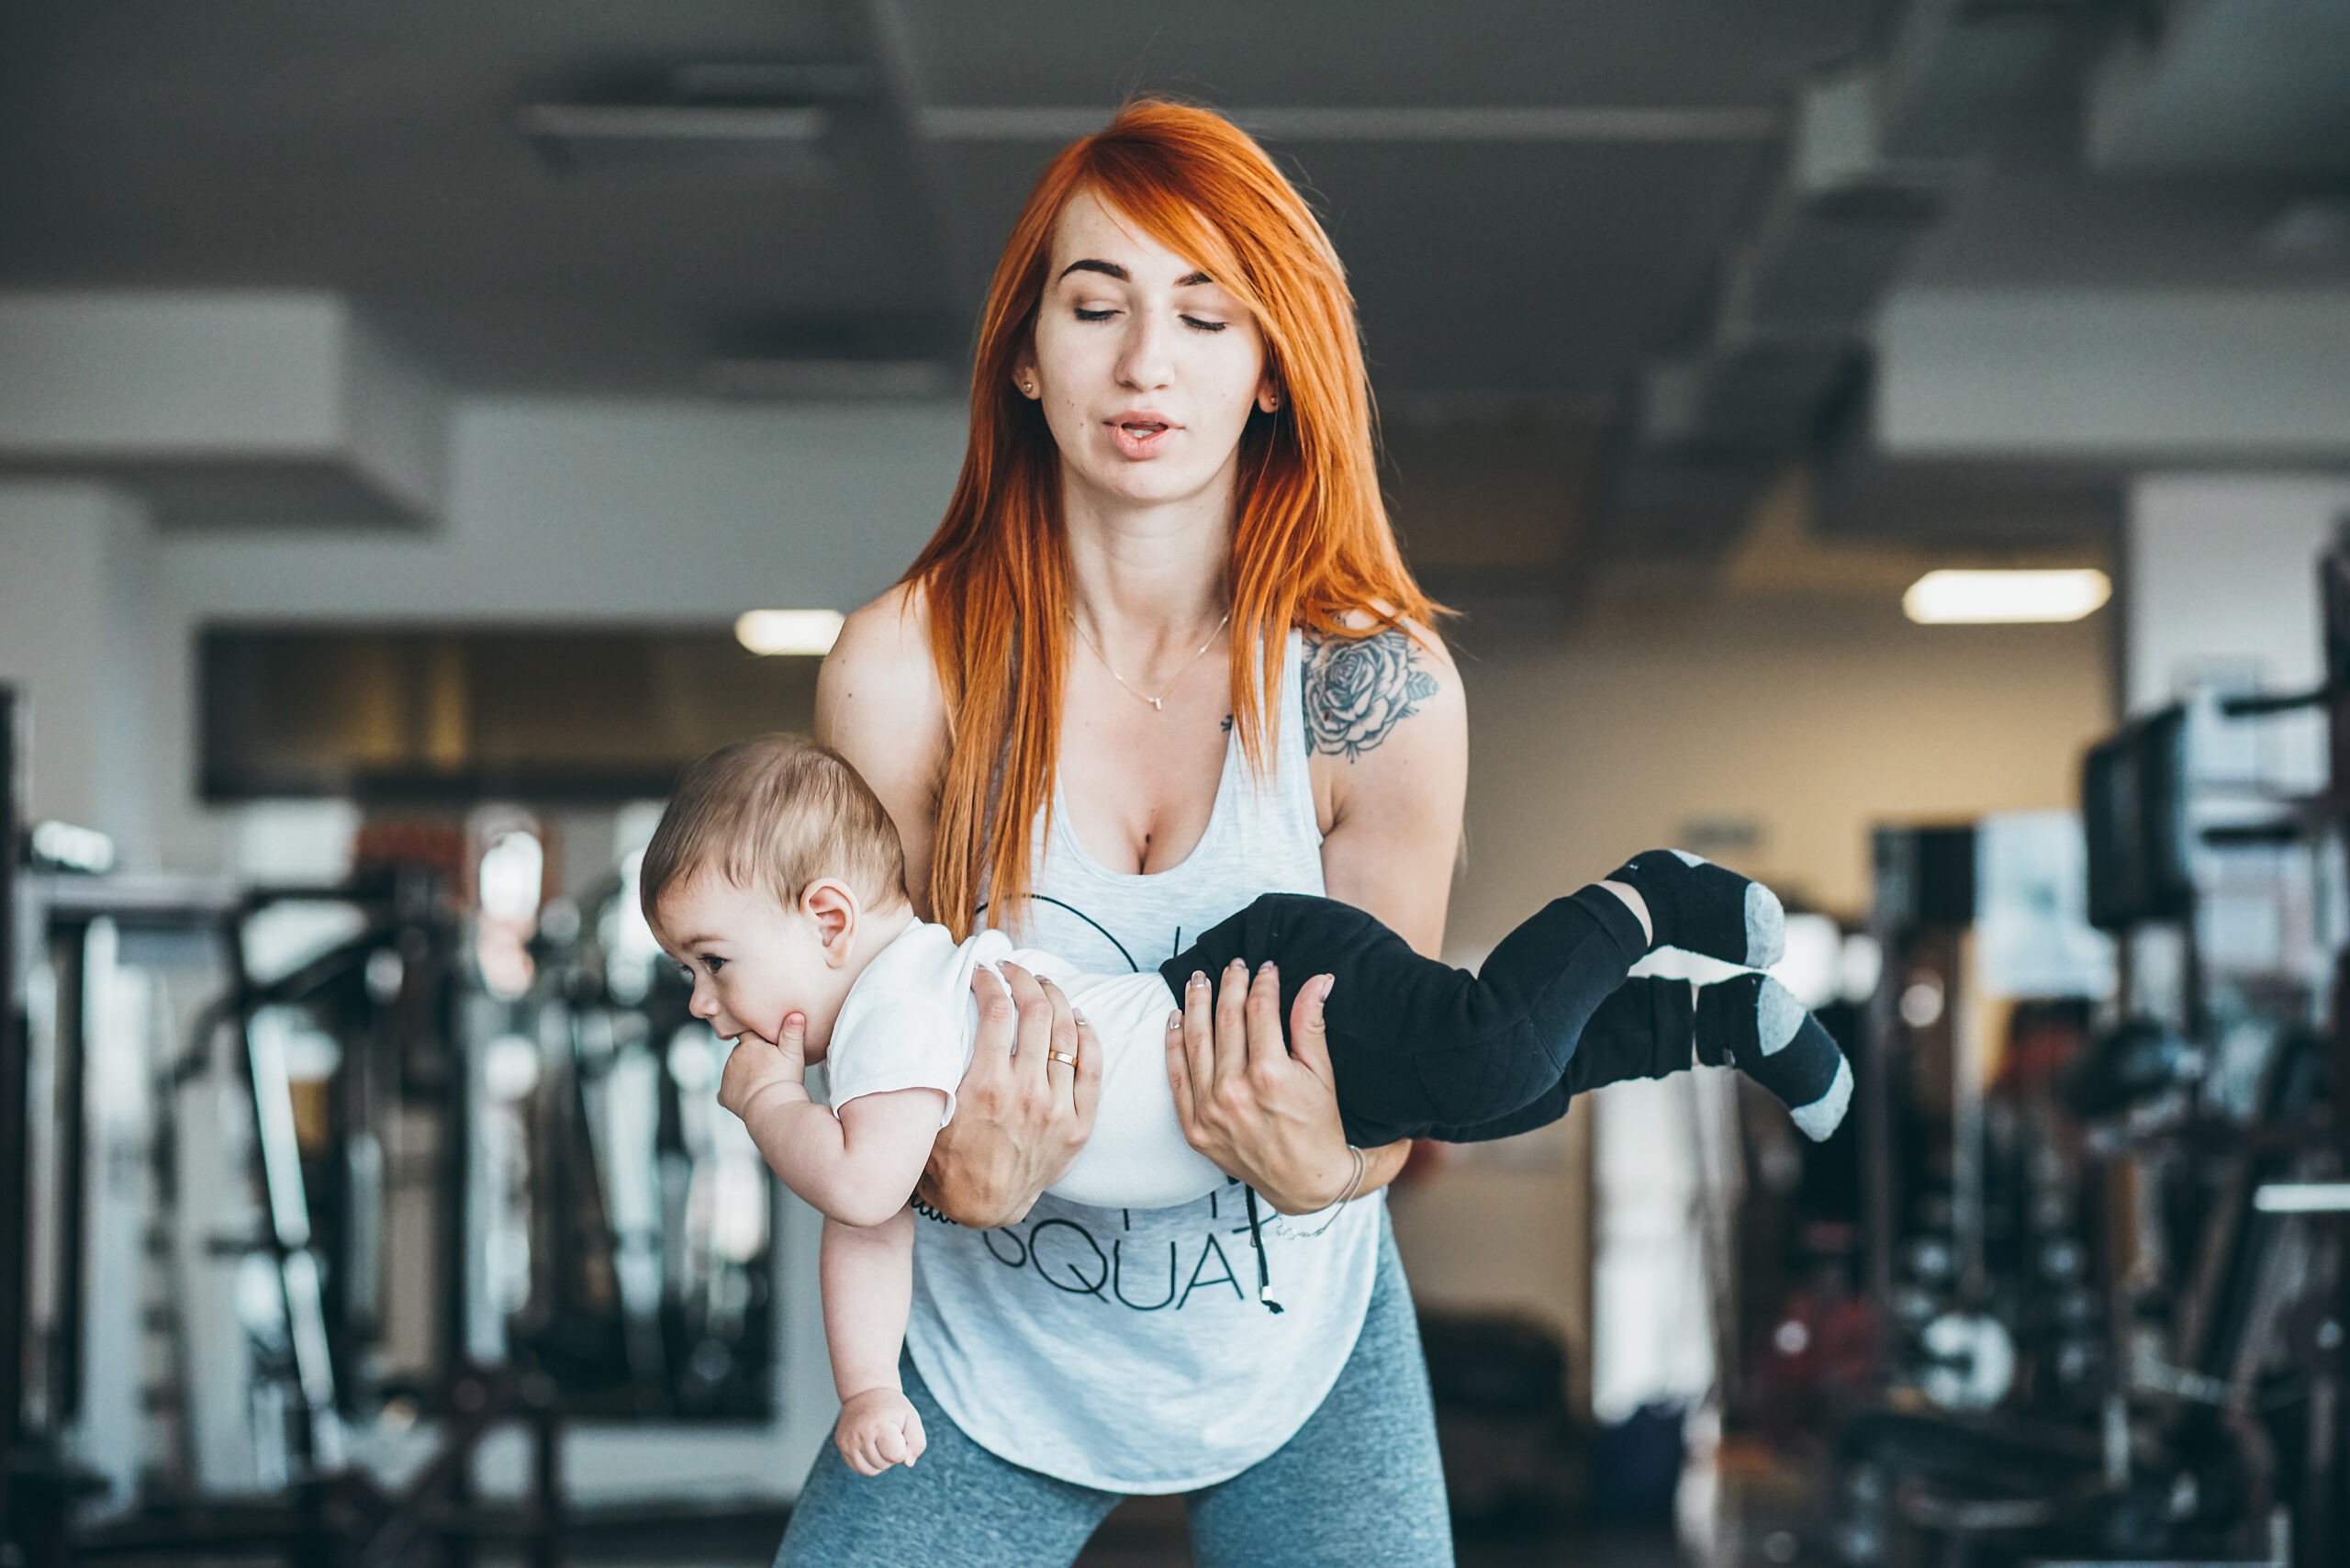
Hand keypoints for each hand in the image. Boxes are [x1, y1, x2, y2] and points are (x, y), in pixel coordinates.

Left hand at [716, 1010, 808, 1127]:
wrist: (772, 1106)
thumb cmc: (785, 1079)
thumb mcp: (794, 1053)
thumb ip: (793, 1032)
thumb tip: (796, 1014)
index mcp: (749, 1044)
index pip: (749, 1034)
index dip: (758, 1039)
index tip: (767, 1045)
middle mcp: (734, 1057)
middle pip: (741, 1052)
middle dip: (751, 1056)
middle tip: (768, 1066)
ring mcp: (727, 1076)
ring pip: (734, 1069)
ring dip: (743, 1073)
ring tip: (761, 1081)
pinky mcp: (725, 1094)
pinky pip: (726, 1091)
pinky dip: (733, 1092)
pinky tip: (746, 1095)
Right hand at [835, 1386, 926, 1475]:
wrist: (866, 1392)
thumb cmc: (892, 1408)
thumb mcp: (911, 1417)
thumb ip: (917, 1442)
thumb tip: (908, 1463)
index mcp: (879, 1426)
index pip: (896, 1455)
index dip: (903, 1448)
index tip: (899, 1433)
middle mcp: (860, 1435)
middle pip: (884, 1464)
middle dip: (891, 1454)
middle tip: (889, 1434)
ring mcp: (848, 1441)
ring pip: (871, 1471)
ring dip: (880, 1461)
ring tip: (880, 1441)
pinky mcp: (841, 1445)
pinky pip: (858, 1467)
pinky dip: (868, 1462)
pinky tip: (871, 1445)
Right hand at [914, 962, 1101, 1226]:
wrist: (984, 1207)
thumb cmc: (950, 1160)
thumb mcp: (932, 1114)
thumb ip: (937, 1070)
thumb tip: (933, 1020)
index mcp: (987, 1086)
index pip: (997, 1009)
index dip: (990, 980)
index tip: (983, 971)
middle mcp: (1027, 1093)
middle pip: (1036, 1011)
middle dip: (1025, 979)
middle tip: (1013, 970)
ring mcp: (1058, 1109)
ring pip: (1067, 1032)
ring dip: (1055, 998)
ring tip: (1043, 984)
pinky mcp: (1079, 1124)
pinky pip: (1093, 1066)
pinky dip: (1087, 1034)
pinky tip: (1075, 1017)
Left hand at [1166, 960, 1362, 1214]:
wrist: (1306, 1182)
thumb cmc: (1320, 1126)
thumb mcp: (1322, 1073)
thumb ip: (1311, 1023)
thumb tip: (1320, 979)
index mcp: (1270, 1075)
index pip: (1260, 1011)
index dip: (1263, 983)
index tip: (1266, 969)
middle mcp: (1234, 1091)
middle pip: (1226, 1021)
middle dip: (1230, 986)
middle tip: (1233, 965)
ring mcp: (1209, 1111)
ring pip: (1196, 1042)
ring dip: (1195, 1005)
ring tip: (1198, 980)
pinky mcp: (1194, 1128)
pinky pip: (1177, 1076)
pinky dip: (1173, 1044)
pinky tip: (1175, 1018)